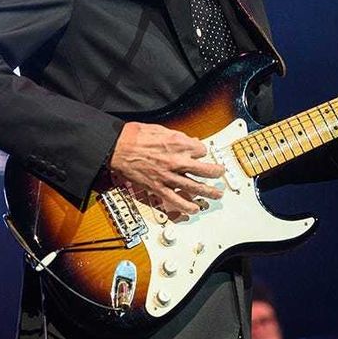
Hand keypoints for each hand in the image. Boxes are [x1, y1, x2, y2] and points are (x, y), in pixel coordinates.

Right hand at [108, 122, 224, 214]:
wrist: (117, 147)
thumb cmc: (135, 136)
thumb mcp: (160, 129)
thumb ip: (178, 137)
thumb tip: (190, 141)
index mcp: (178, 143)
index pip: (201, 150)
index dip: (200, 151)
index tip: (198, 153)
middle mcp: (177, 160)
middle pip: (205, 169)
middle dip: (216, 172)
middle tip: (220, 173)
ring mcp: (169, 176)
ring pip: (195, 187)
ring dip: (209, 192)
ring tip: (217, 194)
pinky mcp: (158, 187)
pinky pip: (175, 200)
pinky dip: (187, 206)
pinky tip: (194, 209)